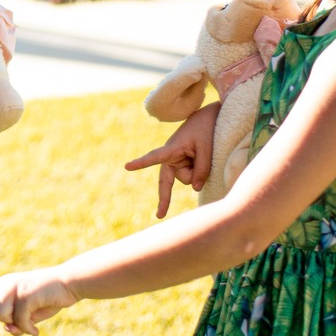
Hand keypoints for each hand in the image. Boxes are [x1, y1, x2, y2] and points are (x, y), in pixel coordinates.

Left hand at [0, 264, 75, 335]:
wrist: (68, 283)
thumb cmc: (47, 297)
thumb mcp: (28, 314)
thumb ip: (15, 322)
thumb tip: (7, 329)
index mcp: (0, 287)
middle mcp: (3, 285)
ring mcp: (12, 288)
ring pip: (0, 317)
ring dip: (16, 325)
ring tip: (30, 321)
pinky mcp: (24, 294)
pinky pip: (19, 322)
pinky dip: (28, 329)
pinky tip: (37, 329)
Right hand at [124, 101, 218, 218]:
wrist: (208, 119)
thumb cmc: (206, 130)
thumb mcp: (207, 149)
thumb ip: (202, 169)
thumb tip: (195, 189)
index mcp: (171, 149)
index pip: (154, 157)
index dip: (141, 163)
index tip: (127, 166)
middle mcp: (169, 157)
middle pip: (173, 180)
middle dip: (173, 191)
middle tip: (159, 216)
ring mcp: (176, 162)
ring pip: (186, 180)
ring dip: (197, 173)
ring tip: (203, 154)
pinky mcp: (182, 165)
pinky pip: (192, 178)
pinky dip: (199, 173)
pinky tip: (201, 159)